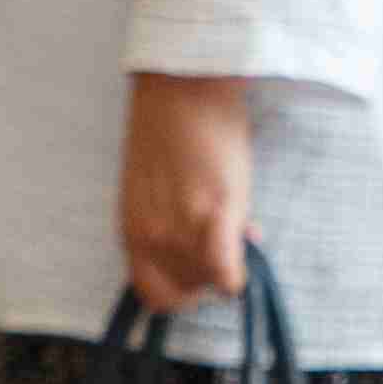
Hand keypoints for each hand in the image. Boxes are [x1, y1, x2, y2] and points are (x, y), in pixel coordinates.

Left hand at [117, 71, 256, 314]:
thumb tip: (211, 247)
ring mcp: (182, 227)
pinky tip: (249, 247)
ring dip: (227, 262)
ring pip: (210, 280)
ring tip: (239, 226)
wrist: (181, 89)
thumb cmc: (169, 130)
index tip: (198, 278)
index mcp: (133, 230)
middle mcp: (153, 236)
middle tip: (225, 244)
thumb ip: (177, 224)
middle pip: (187, 289)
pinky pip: (226, 272)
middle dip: (209, 275)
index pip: (152, 294)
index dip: (179, 294)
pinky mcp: (214, 212)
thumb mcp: (156, 190)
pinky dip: (237, 275)